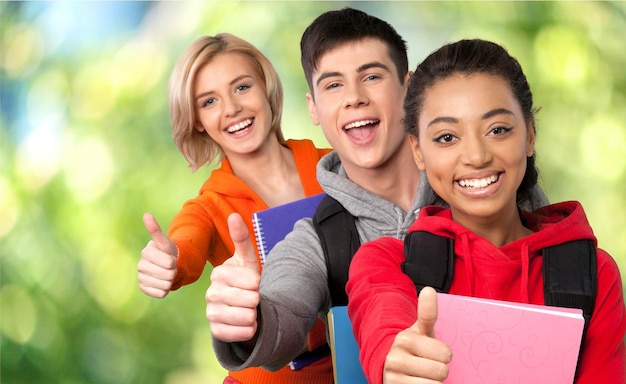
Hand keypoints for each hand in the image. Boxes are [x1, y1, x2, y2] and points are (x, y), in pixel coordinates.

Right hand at [137, 212, 178, 297]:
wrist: (166, 266)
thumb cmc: (167, 252)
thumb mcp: (165, 241)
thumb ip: (155, 230)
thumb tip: (146, 214)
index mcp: (146, 252)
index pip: (169, 262)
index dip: (174, 261)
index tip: (171, 258)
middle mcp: (140, 266)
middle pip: (168, 274)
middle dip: (173, 272)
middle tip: (170, 268)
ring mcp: (141, 278)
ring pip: (165, 285)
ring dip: (170, 281)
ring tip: (167, 275)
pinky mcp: (143, 289)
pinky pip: (161, 294)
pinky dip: (165, 290)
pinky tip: (162, 283)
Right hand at [206, 212, 260, 342]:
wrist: (242, 306)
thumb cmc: (246, 279)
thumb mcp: (247, 259)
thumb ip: (241, 239)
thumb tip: (234, 215)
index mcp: (219, 273)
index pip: (251, 281)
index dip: (259, 283)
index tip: (255, 283)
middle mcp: (211, 293)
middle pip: (250, 299)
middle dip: (258, 299)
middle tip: (253, 298)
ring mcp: (211, 312)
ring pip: (245, 317)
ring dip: (255, 315)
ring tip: (252, 310)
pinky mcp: (216, 331)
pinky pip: (239, 333)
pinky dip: (249, 330)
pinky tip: (249, 323)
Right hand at [383, 287, 451, 383]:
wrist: (389, 367)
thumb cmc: (413, 349)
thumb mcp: (420, 331)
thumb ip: (427, 313)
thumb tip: (429, 290)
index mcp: (405, 339)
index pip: (445, 353)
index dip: (445, 354)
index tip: (435, 352)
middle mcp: (396, 358)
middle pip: (441, 371)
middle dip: (440, 370)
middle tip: (428, 365)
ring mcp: (394, 377)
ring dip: (434, 382)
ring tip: (423, 376)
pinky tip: (419, 383)